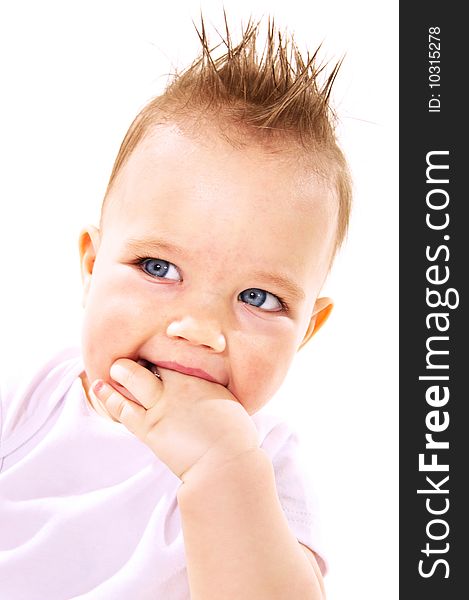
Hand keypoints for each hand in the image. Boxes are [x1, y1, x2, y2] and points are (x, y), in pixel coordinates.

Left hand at [91, 359, 259, 481]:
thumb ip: (208, 389)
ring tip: (114, 369)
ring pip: (132, 380)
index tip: (156, 356)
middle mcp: (178, 388)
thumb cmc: (234, 437)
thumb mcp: (226, 401)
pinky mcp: (149, 429)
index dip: (162, 353)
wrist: (226, 466)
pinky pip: (123, 409)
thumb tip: (200, 388)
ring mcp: (161, 407)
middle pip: (152, 362)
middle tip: (132, 360)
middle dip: (141, 359)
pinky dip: (109, 397)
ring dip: (120, 372)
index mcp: (199, 379)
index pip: (173, 356)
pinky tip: (99, 386)